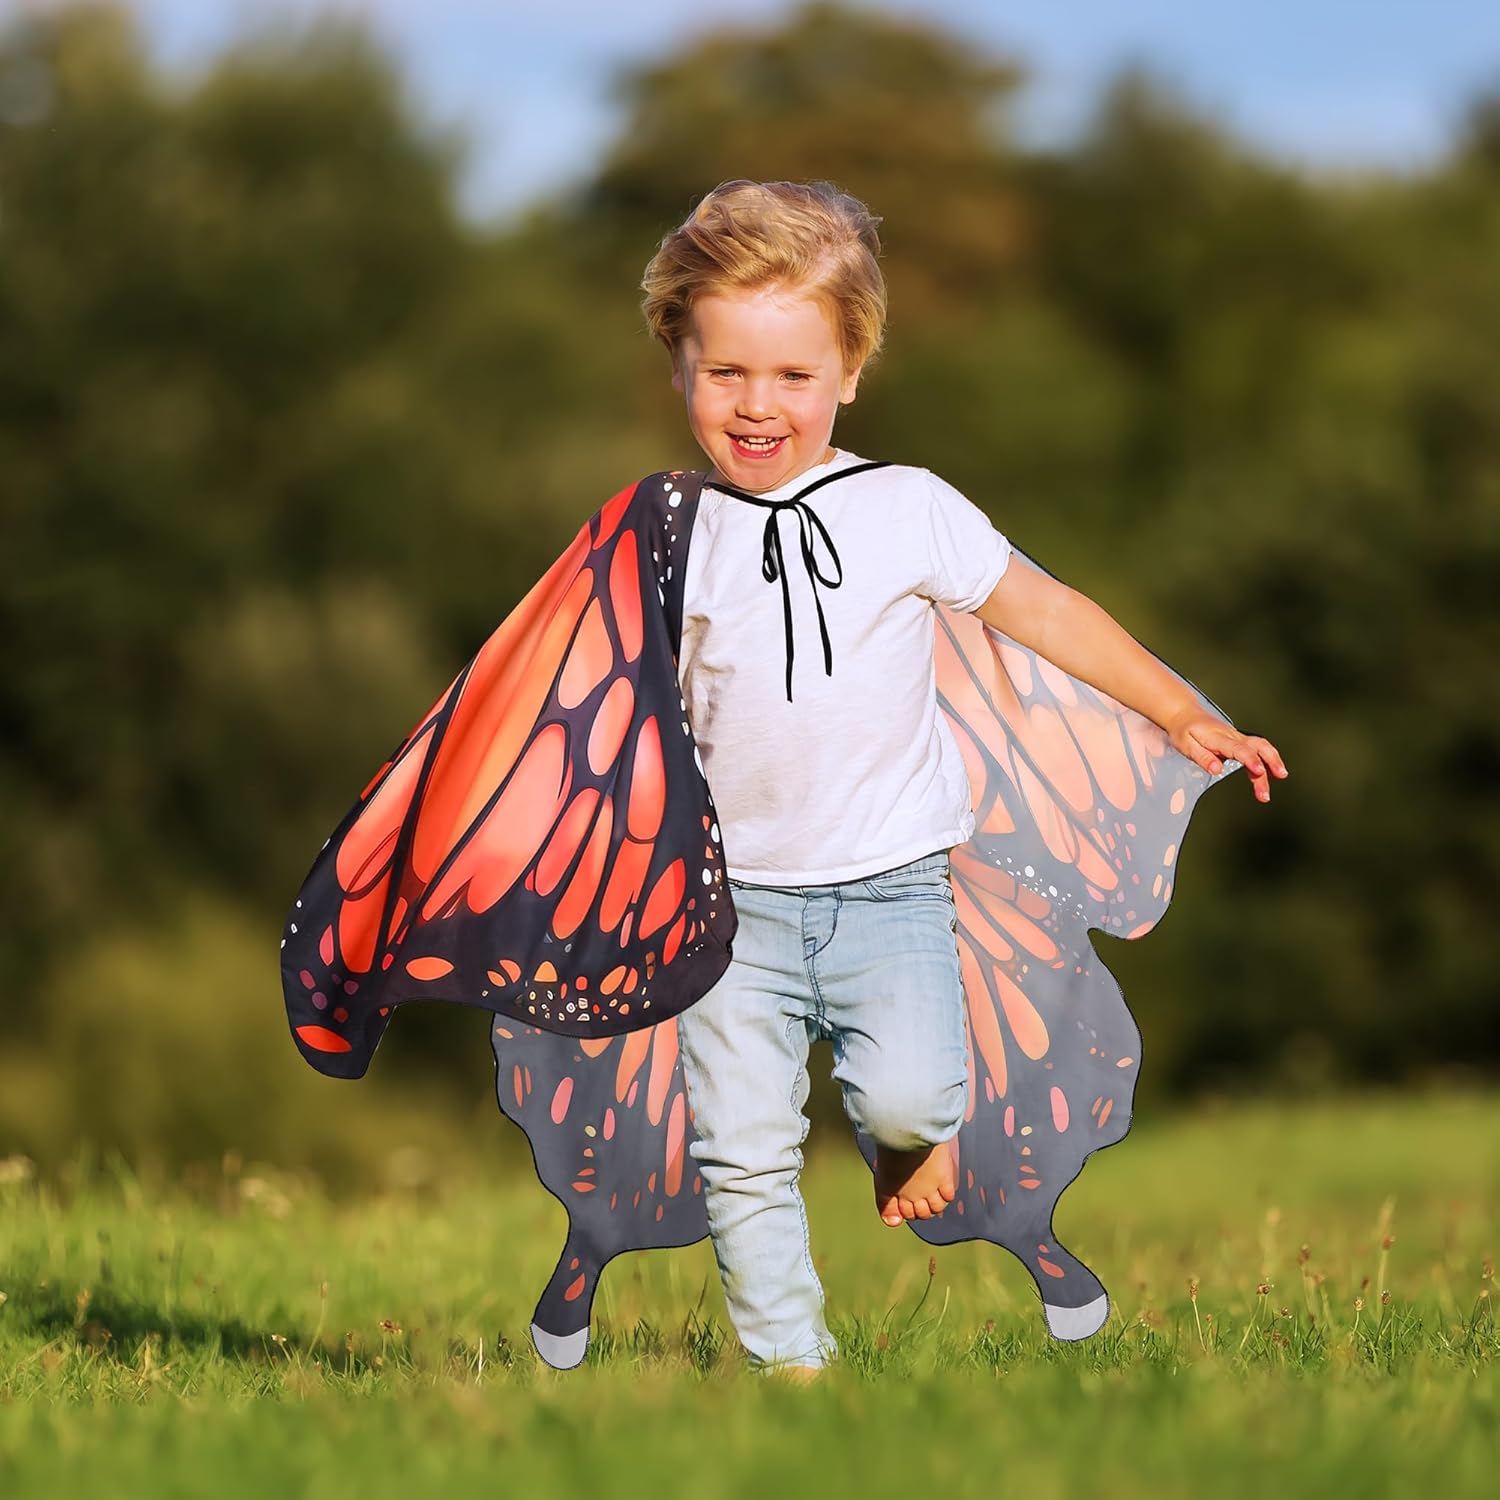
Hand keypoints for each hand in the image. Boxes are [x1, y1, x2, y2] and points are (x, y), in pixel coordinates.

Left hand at [1164, 708, 1288, 803]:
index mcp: (1218, 738)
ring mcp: (1237, 737)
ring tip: (1281, 775)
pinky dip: (1267, 758)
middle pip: (1257, 746)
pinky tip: (1271, 772)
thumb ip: (1203, 758)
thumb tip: (1217, 770)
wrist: (1185, 715)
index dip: (1250, 760)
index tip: (1259, 771)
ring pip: (1261, 745)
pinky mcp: (1239, 740)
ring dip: (1273, 759)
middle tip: (1280, 775)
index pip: (1238, 749)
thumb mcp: (1186, 746)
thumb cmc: (1184, 731)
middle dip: (1270, 760)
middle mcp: (1232, 736)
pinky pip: (1257, 747)